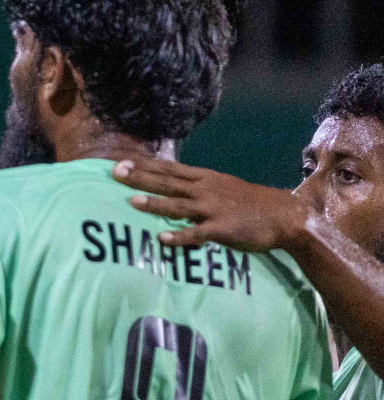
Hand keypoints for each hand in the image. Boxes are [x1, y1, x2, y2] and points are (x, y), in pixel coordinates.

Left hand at [112, 157, 311, 251]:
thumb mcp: (220, 188)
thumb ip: (194, 190)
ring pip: (178, 206)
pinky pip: (197, 234)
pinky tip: (163, 239)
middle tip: (115, 172)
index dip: (144, 165)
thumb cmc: (249, 204)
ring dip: (155, 204)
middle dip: (140, 177)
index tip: (121, 161)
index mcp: (204, 179)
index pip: (169, 169)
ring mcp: (213, 209)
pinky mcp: (222, 229)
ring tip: (131, 202)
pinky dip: (180, 236)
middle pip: (167, 182)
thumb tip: (169, 193)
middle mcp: (205, 190)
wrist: (285, 215)